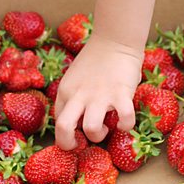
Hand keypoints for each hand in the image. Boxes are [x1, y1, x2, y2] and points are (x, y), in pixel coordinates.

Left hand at [53, 34, 140, 149]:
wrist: (115, 39)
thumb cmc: (96, 60)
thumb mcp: (75, 78)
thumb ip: (74, 97)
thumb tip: (78, 118)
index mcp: (66, 91)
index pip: (57, 121)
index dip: (65, 135)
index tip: (77, 135)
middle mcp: (79, 95)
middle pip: (63, 128)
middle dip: (69, 144)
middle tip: (82, 144)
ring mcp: (100, 95)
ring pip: (92, 129)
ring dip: (99, 135)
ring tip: (107, 127)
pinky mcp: (121, 93)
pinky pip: (124, 120)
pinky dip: (126, 126)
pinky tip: (125, 122)